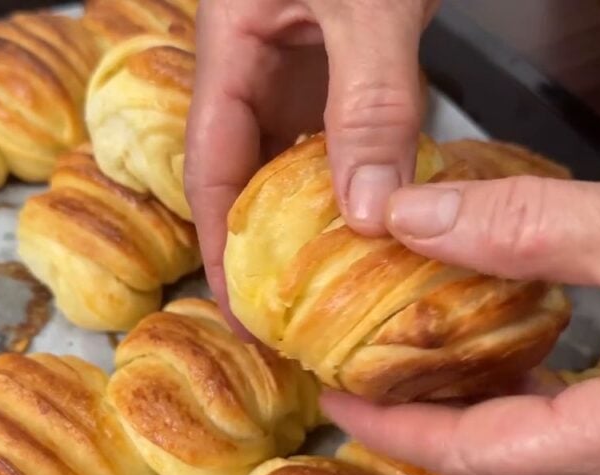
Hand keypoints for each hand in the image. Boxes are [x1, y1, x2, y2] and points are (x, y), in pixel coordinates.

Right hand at [184, 0, 438, 335]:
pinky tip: (390, 215)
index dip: (220, 250)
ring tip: (345, 284)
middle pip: (251, 175)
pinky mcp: (351, 58)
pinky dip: (368, 175)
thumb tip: (368, 212)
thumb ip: (369, 101)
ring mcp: (306, 64)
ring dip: (325, 215)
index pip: (209, 170)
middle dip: (272, 247)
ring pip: (304, 158)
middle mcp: (258, 65)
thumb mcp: (368, 9)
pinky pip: (351, 132)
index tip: (243, 316)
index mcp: (230, 50)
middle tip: (301, 320)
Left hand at [320, 160, 599, 474]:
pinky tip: (549, 366)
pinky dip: (564, 413)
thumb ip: (537, 229)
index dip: (404, 432)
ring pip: (573, 468)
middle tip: (383, 388)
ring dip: (503, 427)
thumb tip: (420, 218)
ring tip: (449, 374)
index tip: (345, 402)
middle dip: (442, 437)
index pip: (489, 460)